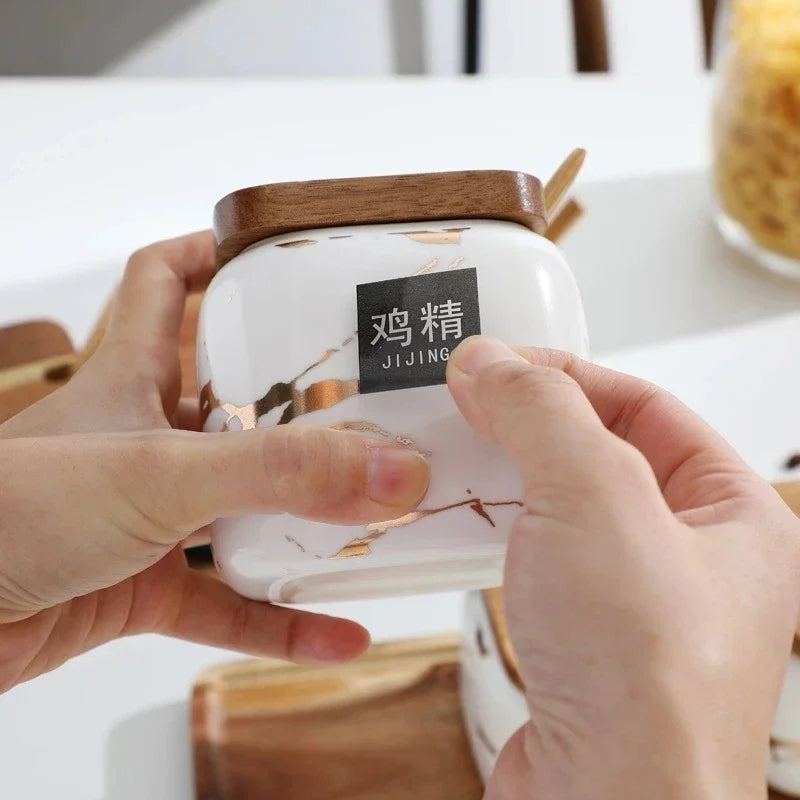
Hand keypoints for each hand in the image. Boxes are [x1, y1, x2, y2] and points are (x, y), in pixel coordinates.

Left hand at [0, 232, 428, 692]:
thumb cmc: (8, 515)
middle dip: (300, 409)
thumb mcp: (158, 470)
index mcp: (132, 378)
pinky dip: (282, 621)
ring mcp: (145, 515)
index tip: (283, 262)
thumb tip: (390, 470)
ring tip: (376, 522)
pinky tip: (337, 634)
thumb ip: (278, 471)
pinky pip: (229, 603)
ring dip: (305, 526)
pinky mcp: (141, 586)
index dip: (217, 258)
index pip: (167, 283)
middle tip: (370, 410)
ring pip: (243, 511)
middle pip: (234, 405)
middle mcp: (143, 439)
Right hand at [447, 336, 799, 799]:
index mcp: (735, 516)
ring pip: (561, 506)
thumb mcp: (595, 495)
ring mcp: (633, 602)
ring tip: (457, 454)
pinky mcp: (580, 638)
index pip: (646, 406)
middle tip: (470, 403)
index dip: (570, 374)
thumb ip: (542, 412)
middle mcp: (691, 559)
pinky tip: (460, 522)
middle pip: (600, 453)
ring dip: (505, 477)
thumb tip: (492, 364)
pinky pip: (534, 557)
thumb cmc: (644, 679)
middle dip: (530, 424)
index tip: (502, 362)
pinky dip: (495, 531)